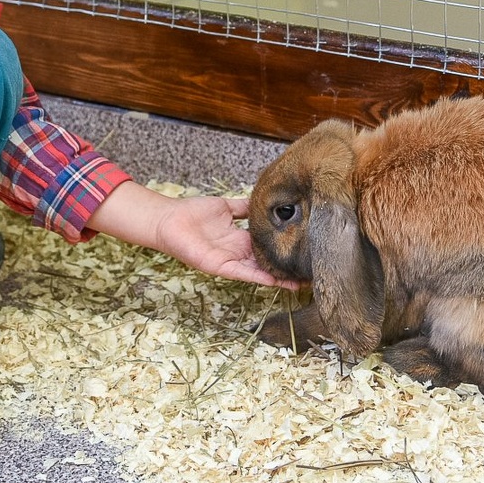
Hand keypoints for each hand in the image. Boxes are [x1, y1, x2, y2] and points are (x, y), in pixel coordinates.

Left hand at [87, 181, 300, 288]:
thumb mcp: (226, 206)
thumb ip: (246, 207)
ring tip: (302, 283)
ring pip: (260, 272)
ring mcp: (231, 261)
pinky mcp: (220, 266)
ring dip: (279, 278)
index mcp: (243, 239)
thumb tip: (267, 199)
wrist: (169, 219)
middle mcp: (240, 253)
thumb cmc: (193, 212)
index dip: (287, 249)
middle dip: (289, 270)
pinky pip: (243, 274)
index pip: (269, 247)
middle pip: (269, 263)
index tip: (308, 252)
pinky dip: (259, 277)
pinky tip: (275, 281)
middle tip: (313, 274)